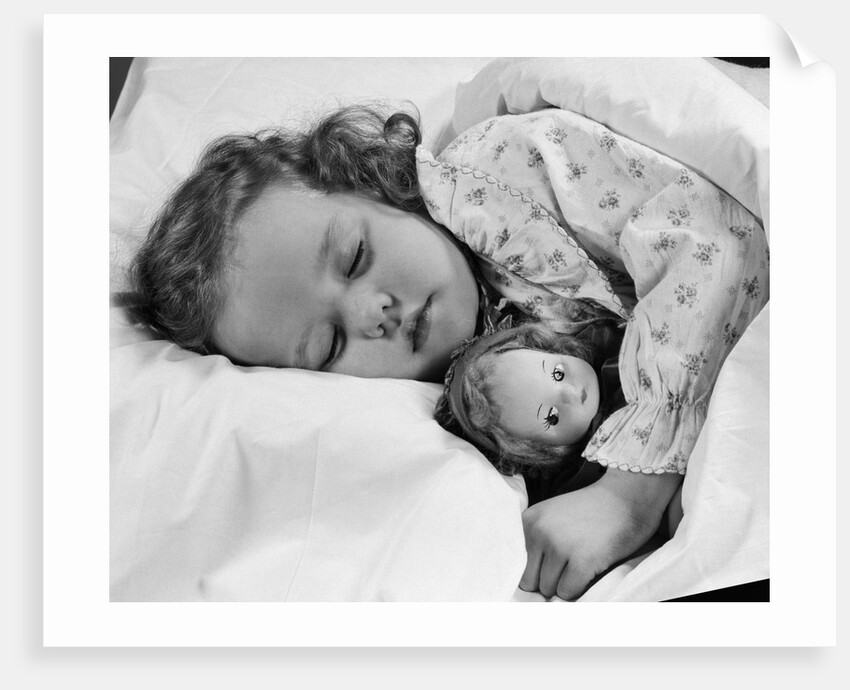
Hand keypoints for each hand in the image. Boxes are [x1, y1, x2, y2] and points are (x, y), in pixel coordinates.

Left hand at [519, 469, 681, 599]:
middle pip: (530, 581)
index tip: (549, 568)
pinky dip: (578, 589)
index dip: (534, 570)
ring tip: (581, 565)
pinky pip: (568, 592)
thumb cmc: (593, 510)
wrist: (628, 495)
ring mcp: (560, 546)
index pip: (517, 564)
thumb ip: (537, 541)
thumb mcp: (553, 516)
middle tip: (569, 568)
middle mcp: (539, 532)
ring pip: (549, 589)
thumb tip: (526, 584)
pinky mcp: (582, 561)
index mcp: (529, 521)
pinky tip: (589, 571)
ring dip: (565, 584)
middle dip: (548, 580)